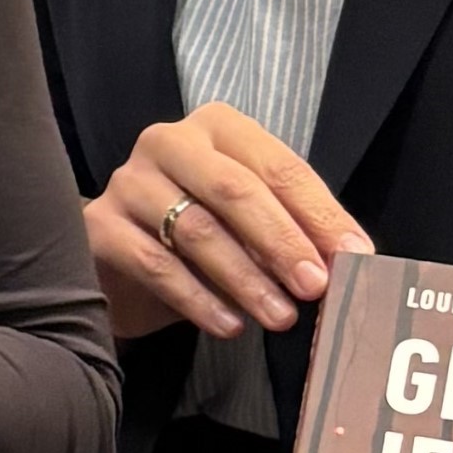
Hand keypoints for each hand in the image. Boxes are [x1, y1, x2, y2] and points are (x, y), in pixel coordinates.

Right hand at [88, 103, 364, 343]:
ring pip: (196, 228)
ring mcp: (128, 181)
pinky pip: (156, 263)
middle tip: (315, 287)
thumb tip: (351, 259)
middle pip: (234, 189)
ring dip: (246, 278)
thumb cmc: (201, 236)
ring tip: (281, 317)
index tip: (354, 256)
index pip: (278, 165)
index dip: (319, 212)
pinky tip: (230, 325)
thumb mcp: (251, 225)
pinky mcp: (99, 226)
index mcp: (217, 128)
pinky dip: (199, 298)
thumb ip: (293, 232)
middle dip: (281, 241)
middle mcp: (168, 142)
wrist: (121, 263)